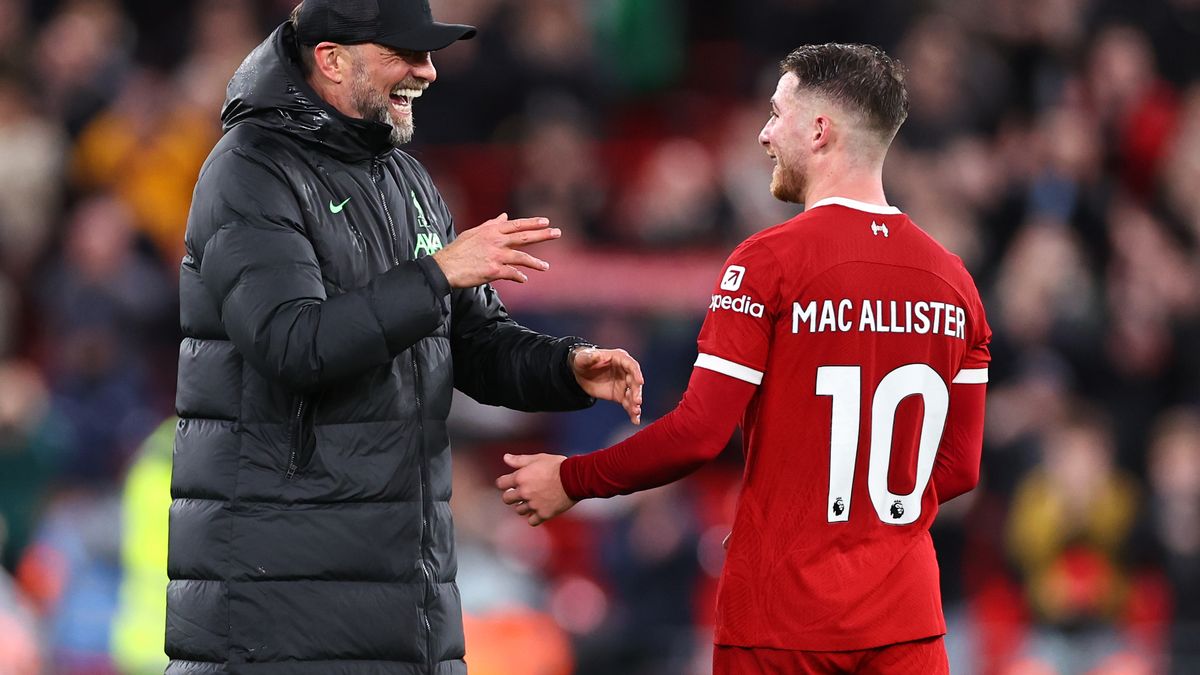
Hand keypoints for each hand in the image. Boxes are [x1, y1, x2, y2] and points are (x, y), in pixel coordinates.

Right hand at [432, 213, 560, 286]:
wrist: (445, 267)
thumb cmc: (458, 250)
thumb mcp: (474, 232)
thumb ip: (491, 224)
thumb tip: (504, 216)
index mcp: (491, 231)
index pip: (516, 224)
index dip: (532, 223)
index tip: (546, 221)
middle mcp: (496, 241)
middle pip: (524, 237)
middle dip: (542, 234)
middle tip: (558, 232)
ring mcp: (496, 256)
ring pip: (522, 257)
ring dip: (536, 262)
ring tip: (546, 267)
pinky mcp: (494, 271)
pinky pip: (512, 274)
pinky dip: (519, 277)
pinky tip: (524, 279)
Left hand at [496, 453, 575, 525]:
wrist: (575, 478)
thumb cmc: (557, 466)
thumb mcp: (538, 458)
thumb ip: (519, 460)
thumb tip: (505, 458)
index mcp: (520, 477)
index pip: (501, 484)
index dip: (504, 483)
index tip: (510, 483)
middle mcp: (524, 492)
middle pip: (507, 499)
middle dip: (512, 496)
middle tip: (521, 493)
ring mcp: (533, 505)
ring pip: (519, 510)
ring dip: (523, 506)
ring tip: (533, 500)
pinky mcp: (544, 514)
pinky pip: (532, 521)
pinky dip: (534, 517)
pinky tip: (539, 510)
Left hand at [571, 347, 643, 423]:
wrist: (580, 373)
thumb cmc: (584, 360)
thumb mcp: (584, 358)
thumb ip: (591, 357)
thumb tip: (596, 355)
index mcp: (620, 358)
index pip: (632, 366)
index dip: (636, 373)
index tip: (640, 382)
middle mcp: (625, 371)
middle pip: (634, 382)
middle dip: (636, 391)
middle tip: (637, 401)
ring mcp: (624, 384)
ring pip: (633, 394)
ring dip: (635, 403)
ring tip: (636, 412)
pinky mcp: (620, 395)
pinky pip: (628, 404)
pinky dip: (632, 412)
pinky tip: (635, 420)